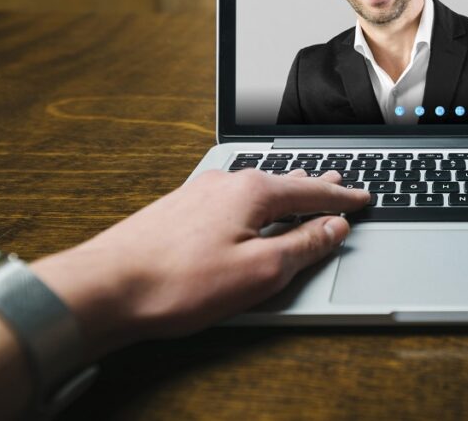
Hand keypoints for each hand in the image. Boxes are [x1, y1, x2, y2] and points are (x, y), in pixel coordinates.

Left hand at [32, 168, 367, 358]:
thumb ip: (303, 246)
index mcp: (251, 192)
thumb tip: (334, 227)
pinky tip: (248, 210)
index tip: (363, 197)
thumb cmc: (178, 282)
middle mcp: (225, 183)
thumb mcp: (259, 271)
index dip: (342, 197)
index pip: (311, 190)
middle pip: (283, 182)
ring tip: (299, 188)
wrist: (105, 287)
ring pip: (254, 188)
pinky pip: (229, 198)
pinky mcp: (177, 209)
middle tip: (338, 183)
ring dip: (282, 191)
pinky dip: (252, 202)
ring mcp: (198, 193)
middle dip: (314, 186)